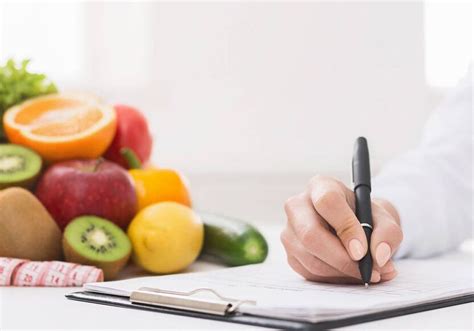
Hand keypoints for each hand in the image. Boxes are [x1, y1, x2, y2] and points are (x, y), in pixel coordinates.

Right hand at [281, 175, 402, 283]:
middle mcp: (298, 205)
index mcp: (320, 186)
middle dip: (342, 259)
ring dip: (342, 272)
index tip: (362, 250)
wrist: (353, 228)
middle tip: (367, 271)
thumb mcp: (384, 219)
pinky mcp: (290, 253)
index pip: (327, 202)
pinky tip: (349, 273)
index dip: (346, 228)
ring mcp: (290, 230)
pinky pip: (310, 272)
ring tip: (366, 273)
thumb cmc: (365, 218)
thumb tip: (379, 256)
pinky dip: (334, 278)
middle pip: (311, 234)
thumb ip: (388, 233)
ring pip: (311, 258)